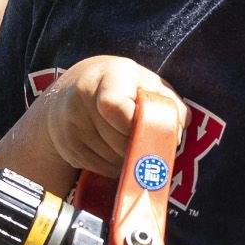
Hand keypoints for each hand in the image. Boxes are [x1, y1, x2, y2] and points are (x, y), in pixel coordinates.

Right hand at [39, 56, 184, 179]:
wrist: (72, 92)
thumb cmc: (123, 87)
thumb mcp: (147, 82)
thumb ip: (168, 103)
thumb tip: (176, 135)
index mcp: (109, 75)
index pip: (115, 106)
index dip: (136, 125)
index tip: (148, 127)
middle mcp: (82, 97)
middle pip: (119, 140)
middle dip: (139, 146)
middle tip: (148, 140)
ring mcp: (71, 125)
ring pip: (112, 159)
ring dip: (129, 160)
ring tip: (132, 143)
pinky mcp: (68, 148)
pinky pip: (102, 169)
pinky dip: (116, 166)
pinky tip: (116, 150)